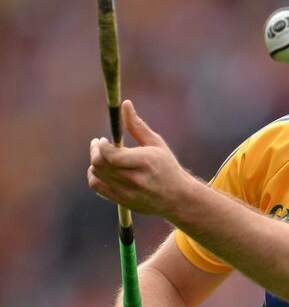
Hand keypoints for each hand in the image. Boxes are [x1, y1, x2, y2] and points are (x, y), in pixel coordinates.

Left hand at [88, 100, 190, 217]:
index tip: (102, 140)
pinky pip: (97, 187)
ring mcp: (127, 193)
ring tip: (102, 156)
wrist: (177, 198)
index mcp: (145, 162)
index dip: (101, 146)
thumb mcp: (156, 144)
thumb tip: (125, 104)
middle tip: (97, 144)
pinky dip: (94, 176)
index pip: (112, 155)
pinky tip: (103, 170)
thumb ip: (137, 125)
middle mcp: (136, 179)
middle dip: (95, 151)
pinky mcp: (122, 201)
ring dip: (94, 163)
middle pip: (100, 164)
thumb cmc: (167, 167)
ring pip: (95, 175)